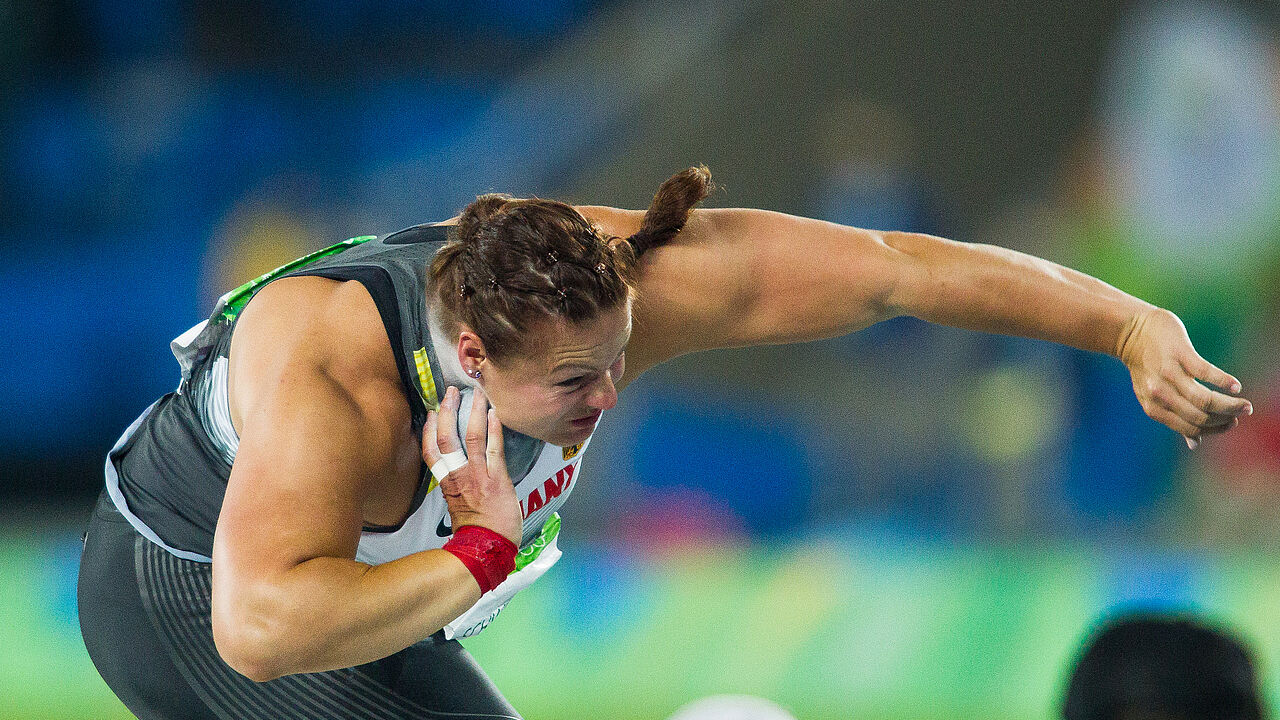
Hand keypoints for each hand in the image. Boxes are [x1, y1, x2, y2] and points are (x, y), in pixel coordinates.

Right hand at [422, 386, 521, 544]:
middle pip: (446, 437)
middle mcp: (459, 476)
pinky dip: (494, 428)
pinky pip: (494, 448)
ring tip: (476, 393)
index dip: (427, 430)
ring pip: (470, 436)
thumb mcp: (458, 509)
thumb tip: (460, 480)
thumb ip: (457, 490)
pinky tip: (495, 413)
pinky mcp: (497, 478)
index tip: (429, 412)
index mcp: (447, 484)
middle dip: (447, 412)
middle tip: (451, 392)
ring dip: (473, 411)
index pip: (431, 452)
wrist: (488, 549)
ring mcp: (478, 475)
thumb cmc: (476, 533)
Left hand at [1116, 307, 1253, 448]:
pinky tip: (1235, 386)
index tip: (1231, 423)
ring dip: (1228, 405)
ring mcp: (1168, 373)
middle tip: (1242, 413)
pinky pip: (1204, 371)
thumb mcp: (1153, 395)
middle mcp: (1158, 393)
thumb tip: (1195, 444)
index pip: (1189, 426)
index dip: (1214, 429)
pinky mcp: (1178, 353)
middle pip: (1198, 416)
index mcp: (1153, 407)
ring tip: (1243, 404)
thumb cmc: (1147, 365)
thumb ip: (1175, 418)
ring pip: (1203, 399)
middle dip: (1224, 419)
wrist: (1131, 331)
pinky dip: (1223, 381)